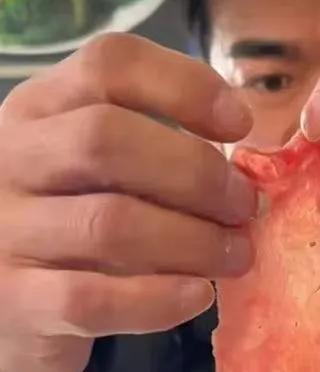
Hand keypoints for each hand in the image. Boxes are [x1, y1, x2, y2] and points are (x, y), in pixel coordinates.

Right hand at [0, 33, 256, 371]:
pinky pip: (95, 299)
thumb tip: (240, 167)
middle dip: (196, 172)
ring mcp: (8, 233)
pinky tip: (197, 295)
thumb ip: (144, 151)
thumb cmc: (62, 228)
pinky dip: (159, 299)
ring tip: (235, 255)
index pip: (107, 65)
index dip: (184, 86)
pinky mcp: (19, 304)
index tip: (239, 124)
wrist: (1, 305)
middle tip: (243, 206)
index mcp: (37, 110)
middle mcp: (11, 160)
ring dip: (192, 240)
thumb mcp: (84, 170)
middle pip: (107, 140)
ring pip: (109, 224)